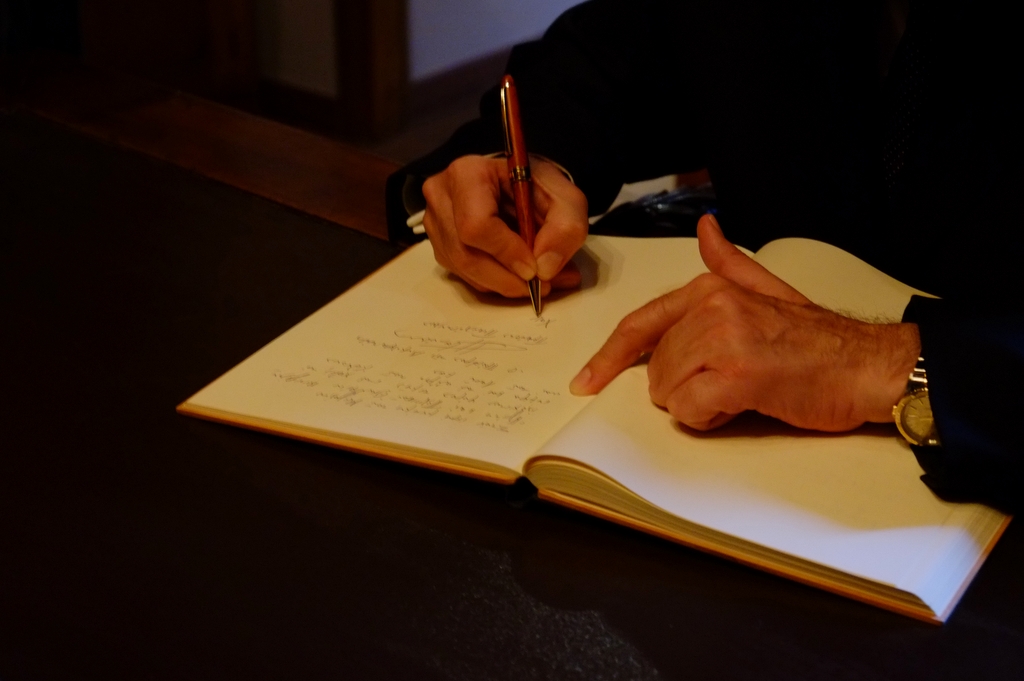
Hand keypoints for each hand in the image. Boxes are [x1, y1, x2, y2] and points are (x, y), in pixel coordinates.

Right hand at [421, 155, 588, 296]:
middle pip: (466, 254)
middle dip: (508, 278)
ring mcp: (436, 222)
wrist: (517, 186)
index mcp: (468, 174)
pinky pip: (464, 275)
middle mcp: (442, 196)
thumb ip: (566, 227)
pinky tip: (517, 275)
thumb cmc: (536, 186)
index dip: (506, 253)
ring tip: (538, 282)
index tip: (535, 269)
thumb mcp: (565, 197)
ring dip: (503, 284)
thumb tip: (545, 268)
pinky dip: (494, 283)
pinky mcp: (440, 244)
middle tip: (543, 286)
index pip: (476, 224)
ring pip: (464, 270)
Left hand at [570, 214, 921, 431]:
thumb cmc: (818, 340)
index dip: (609, 356)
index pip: (640, 324)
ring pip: (667, 391)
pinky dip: (709, 419)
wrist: (868, 366)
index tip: (586, 380)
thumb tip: (707, 229)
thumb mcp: (770, 291)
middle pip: (654, 368)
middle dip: (680, 387)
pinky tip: (742, 405)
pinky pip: (689, 411)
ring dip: (698, 403)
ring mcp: (723, 340)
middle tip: (728, 382)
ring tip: (740, 391)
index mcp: (711, 288)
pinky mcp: (737, 375)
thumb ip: (731, 265)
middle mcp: (712, 308)